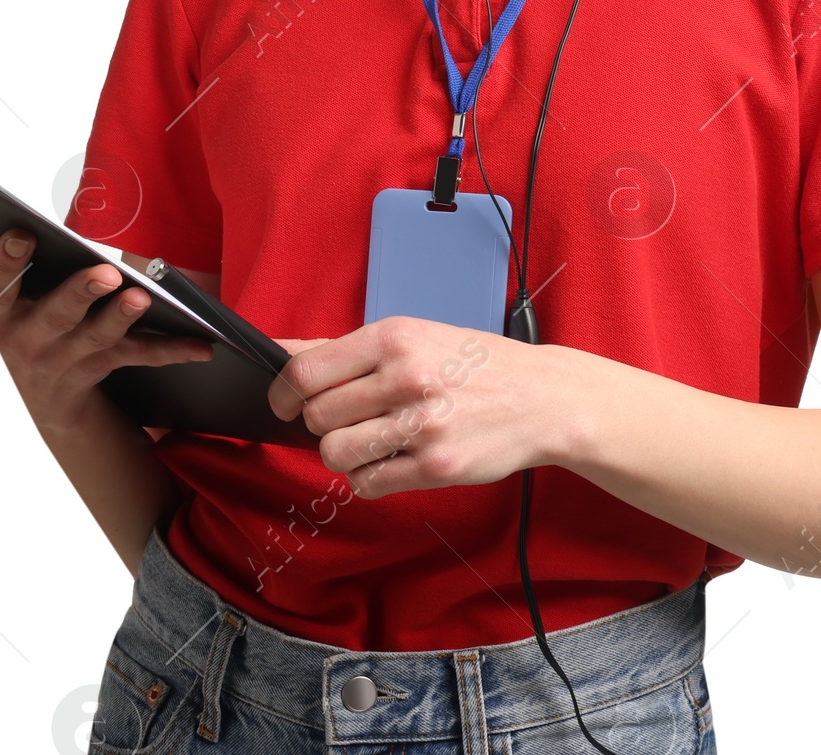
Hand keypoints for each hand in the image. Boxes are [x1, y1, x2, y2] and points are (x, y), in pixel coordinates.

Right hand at [0, 204, 213, 435]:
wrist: (34, 407)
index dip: (5, 263)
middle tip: (104, 273)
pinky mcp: (101, 371)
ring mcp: (64, 360)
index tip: (22, 235)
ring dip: (121, 318)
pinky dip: (172, 351)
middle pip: (52, 316)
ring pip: (96, 339)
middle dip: (77, 295)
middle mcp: (25, 341)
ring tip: (143, 296)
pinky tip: (204, 345)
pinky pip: (139, 361)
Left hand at [266, 315, 576, 497]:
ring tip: (367, 442)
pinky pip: (367, 483)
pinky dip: (367, 477)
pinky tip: (390, 460)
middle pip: (317, 416)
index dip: (282, 392)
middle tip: (347, 419)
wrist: (540, 397)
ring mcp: (422, 424)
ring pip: (336, 453)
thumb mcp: (413, 336)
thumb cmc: (472, 364)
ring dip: (341, 453)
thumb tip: (280, 353)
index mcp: (395, 338)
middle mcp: (406, 377)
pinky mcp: (435, 466)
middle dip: (321, 423)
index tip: (281, 403)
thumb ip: (345, 349)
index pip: (306, 370)